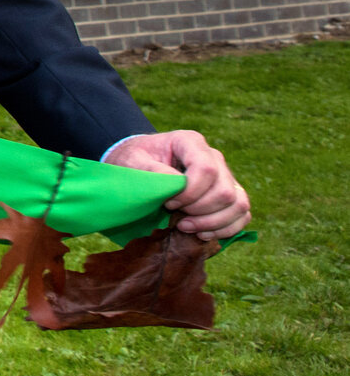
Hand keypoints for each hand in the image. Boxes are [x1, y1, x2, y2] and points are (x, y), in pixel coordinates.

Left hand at [103, 130, 251, 237]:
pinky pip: (243, 215)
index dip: (190, 193)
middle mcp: (213, 157)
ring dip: (213, 223)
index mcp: (190, 142)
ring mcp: (225, 176)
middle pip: (224, 191)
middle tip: (175, 216)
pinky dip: (226, 229)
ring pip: (239, 204)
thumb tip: (178, 186)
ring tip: (185, 226)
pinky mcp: (229, 194)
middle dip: (200, 211)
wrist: (138, 164)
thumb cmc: (134, 161)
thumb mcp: (132, 161)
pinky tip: (202, 233)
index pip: (206, 169)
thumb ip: (151, 171)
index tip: (168, 203)